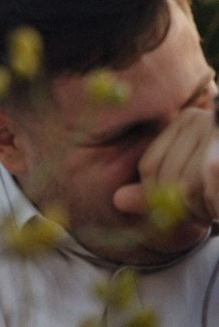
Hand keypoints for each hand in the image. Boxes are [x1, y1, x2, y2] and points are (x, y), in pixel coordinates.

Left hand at [111, 105, 218, 224]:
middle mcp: (203, 119)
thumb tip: (119, 200)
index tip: (194, 202)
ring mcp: (216, 133)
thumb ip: (155, 192)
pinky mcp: (218, 160)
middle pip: (168, 181)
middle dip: (189, 207)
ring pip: (189, 188)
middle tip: (213, 204)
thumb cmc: (217, 190)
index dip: (164, 198)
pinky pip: (210, 179)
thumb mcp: (190, 191)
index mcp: (186, 122)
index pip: (150, 169)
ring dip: (207, 208)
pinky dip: (215, 202)